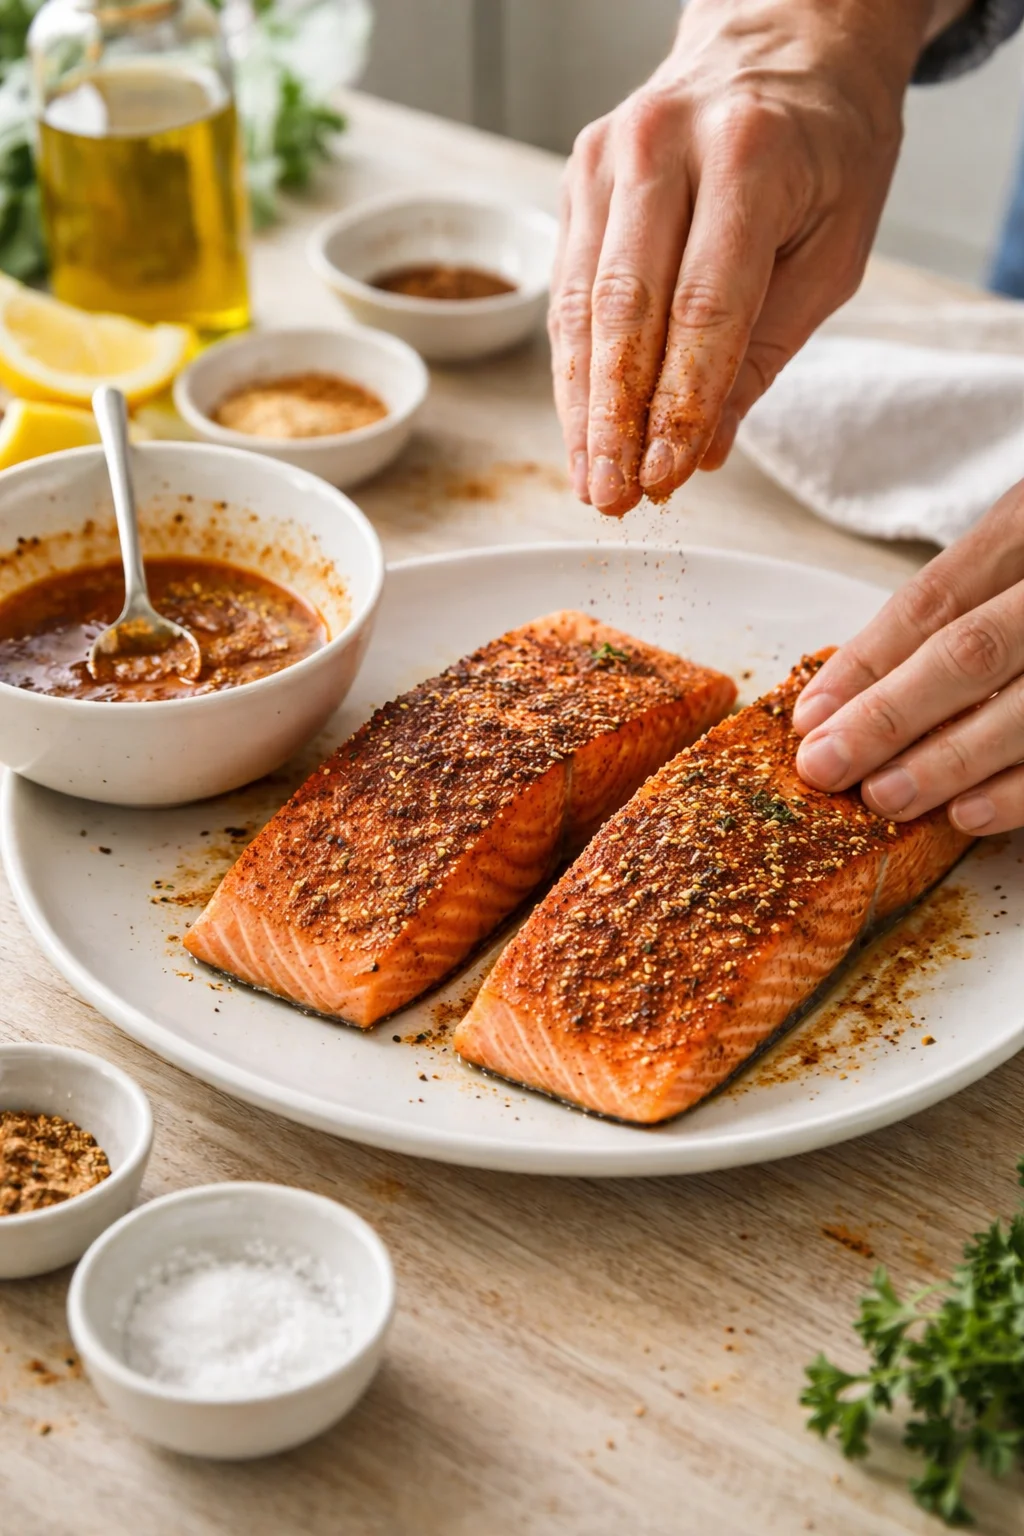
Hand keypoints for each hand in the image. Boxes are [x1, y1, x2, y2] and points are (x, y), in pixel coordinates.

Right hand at [548, 0, 935, 515]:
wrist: (782, 46)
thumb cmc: (824, 151)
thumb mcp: (832, 250)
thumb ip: (765, 352)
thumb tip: (702, 450)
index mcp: (748, 153)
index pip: (703, 307)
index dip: (678, 403)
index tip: (666, 477)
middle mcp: (663, 145)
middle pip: (624, 311)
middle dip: (614, 420)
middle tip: (612, 499)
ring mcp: (606, 157)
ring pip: (580, 307)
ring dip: (582, 408)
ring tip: (591, 482)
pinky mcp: (576, 177)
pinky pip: (566, 291)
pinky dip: (573, 369)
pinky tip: (581, 430)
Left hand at [794, 481, 1023, 835]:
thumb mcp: (1021, 553)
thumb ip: (966, 604)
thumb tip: (853, 689)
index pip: (937, 597)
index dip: (867, 661)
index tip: (808, 716)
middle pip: (972, 651)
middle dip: (890, 715)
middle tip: (826, 767)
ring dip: (950, 760)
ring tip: (884, 797)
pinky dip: (1023, 789)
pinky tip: (971, 815)